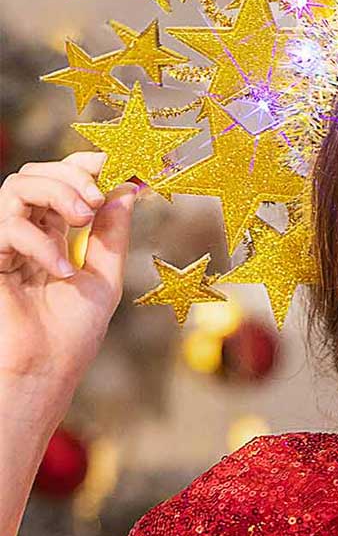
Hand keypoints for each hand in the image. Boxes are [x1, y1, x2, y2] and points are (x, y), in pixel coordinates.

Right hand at [0, 151, 140, 435]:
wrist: (45, 372)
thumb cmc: (72, 334)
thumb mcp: (104, 276)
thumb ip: (112, 234)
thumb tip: (128, 189)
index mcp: (53, 234)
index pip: (61, 182)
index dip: (83, 164)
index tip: (114, 162)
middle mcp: (27, 233)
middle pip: (37, 173)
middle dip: (71, 174)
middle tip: (96, 199)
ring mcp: (5, 243)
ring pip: (16, 186)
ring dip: (56, 191)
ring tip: (83, 217)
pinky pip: (7, 227)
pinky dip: (39, 242)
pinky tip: (61, 271)